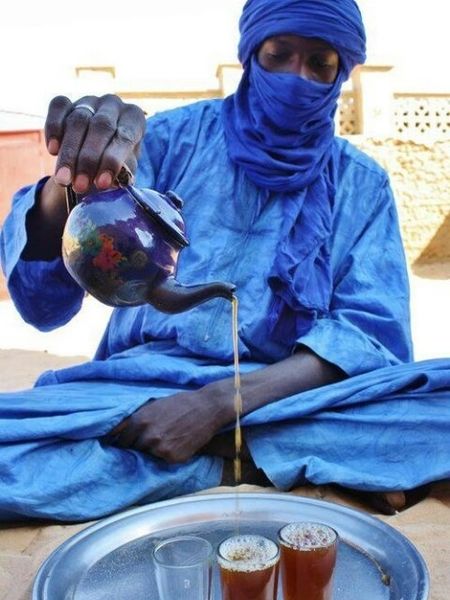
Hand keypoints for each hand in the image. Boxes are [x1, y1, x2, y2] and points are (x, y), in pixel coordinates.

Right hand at [45, 94, 145, 193]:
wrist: (94, 159)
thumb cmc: (116, 165)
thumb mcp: (125, 171)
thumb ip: (120, 172)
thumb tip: (108, 180)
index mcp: (135, 118)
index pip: (125, 137)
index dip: (112, 161)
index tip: (102, 184)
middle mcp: (114, 104)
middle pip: (100, 127)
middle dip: (88, 160)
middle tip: (80, 185)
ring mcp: (90, 100)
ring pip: (77, 121)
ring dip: (69, 154)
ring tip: (64, 180)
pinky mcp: (67, 102)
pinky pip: (58, 107)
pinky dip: (53, 128)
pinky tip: (53, 150)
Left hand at [109, 386, 233, 462]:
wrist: (207, 408)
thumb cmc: (181, 403)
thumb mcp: (153, 405)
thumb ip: (136, 418)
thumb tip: (116, 431)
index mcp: (139, 421)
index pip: (121, 441)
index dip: (123, 443)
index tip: (125, 445)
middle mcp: (147, 436)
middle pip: (133, 451)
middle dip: (138, 448)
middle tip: (148, 443)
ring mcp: (160, 449)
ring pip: (147, 457)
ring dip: (152, 452)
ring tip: (165, 442)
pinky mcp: (172, 458)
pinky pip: (163, 461)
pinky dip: (167, 456)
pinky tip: (177, 444)